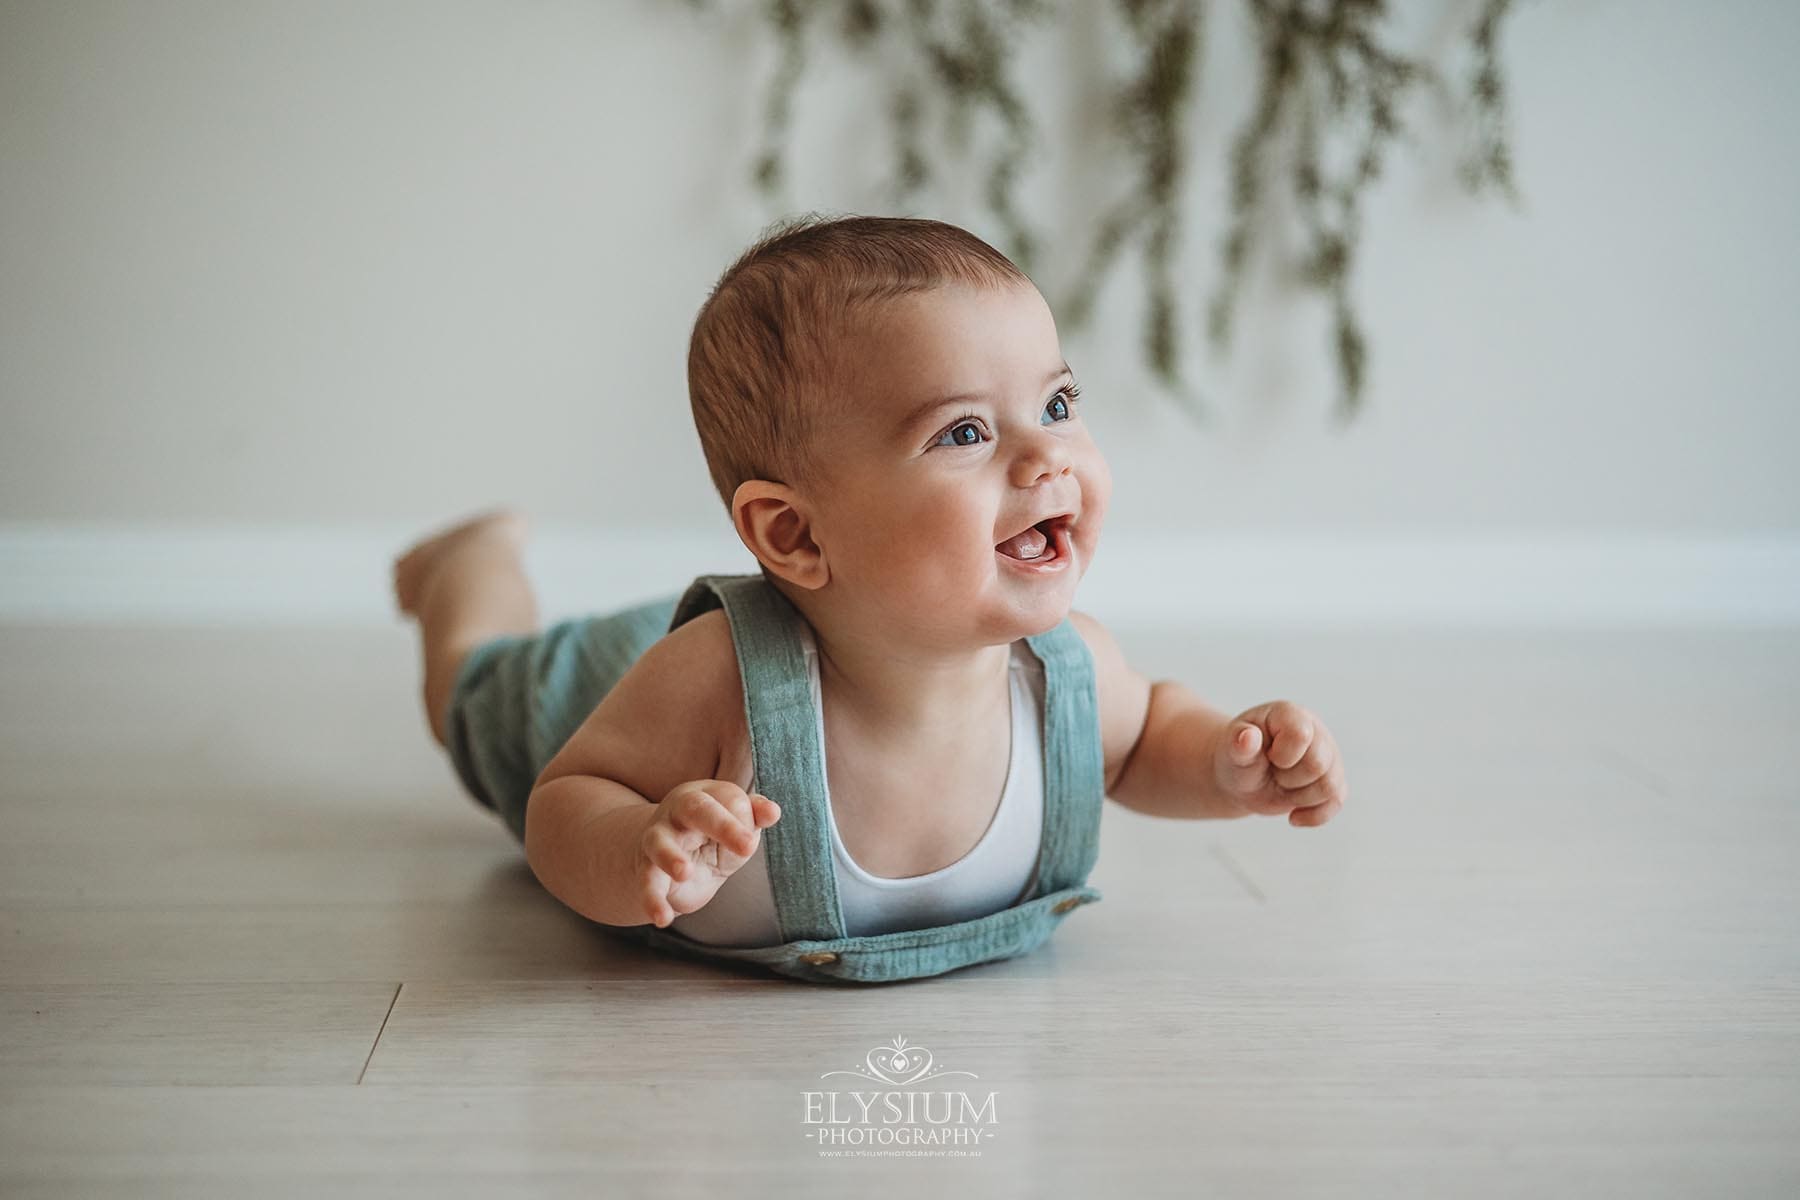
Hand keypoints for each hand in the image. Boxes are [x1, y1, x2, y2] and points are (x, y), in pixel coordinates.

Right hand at [636, 780, 781, 926]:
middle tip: (747, 848)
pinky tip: (663, 918)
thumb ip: (755, 815)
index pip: (728, 798)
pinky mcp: (647, 869)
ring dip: (671, 856)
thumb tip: (773, 812)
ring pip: (660, 843)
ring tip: (684, 873)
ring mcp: (659, 839)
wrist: (670, 859)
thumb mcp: (738, 826)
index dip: (744, 817)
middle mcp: (678, 812)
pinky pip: (647, 883)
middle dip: (722, 825)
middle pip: (697, 809)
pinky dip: (652, 900)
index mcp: (706, 795)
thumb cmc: (713, 836)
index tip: (753, 842)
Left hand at [1211, 700, 1346, 826]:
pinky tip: (1293, 816)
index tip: (1267, 756)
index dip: (1282, 756)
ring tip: (1281, 785)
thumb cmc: (1238, 758)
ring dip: (1298, 797)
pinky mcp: (1333, 780)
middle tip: (1272, 772)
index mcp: (1290, 715)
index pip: (1301, 736)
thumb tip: (1247, 736)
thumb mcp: (1232, 750)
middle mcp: (1316, 731)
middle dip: (1288, 778)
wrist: (1243, 779)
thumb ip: (1239, 743)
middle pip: (1317, 765)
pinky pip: (1336, 802)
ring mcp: (1329, 756)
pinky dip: (1314, 815)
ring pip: (1330, 787)